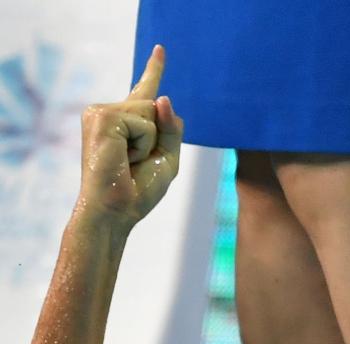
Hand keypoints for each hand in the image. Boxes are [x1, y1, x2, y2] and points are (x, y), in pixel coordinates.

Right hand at [77, 45, 182, 228]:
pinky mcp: (102, 116)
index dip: (153, 70)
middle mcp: (109, 113)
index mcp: (125, 124)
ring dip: (149, 143)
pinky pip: (143, 122)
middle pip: (155, 106)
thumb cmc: (137, 193)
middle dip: (157, 138)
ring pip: (150, 111)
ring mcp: (102, 112)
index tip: (161, 49)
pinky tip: (124, 158)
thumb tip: (162, 97)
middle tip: (133, 164)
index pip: (143, 91)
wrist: (115, 211)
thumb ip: (171, 130)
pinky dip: (142, 144)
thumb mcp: (166, 160)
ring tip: (127, 162)